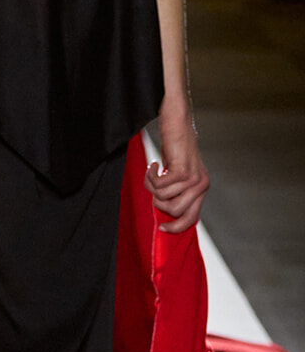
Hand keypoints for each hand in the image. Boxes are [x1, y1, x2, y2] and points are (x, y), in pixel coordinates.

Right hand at [145, 109, 208, 233]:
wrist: (178, 123)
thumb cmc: (174, 147)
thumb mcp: (178, 173)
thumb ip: (176, 191)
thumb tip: (163, 211)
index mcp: (201, 188)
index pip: (192, 219)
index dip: (176, 226)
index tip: (161, 228)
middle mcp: (201, 185)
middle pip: (175, 212)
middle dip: (158, 202)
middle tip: (153, 186)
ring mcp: (194, 179)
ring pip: (164, 198)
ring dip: (151, 186)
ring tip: (152, 172)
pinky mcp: (183, 170)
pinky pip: (160, 186)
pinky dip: (150, 177)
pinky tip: (152, 165)